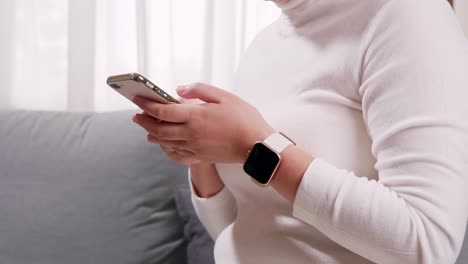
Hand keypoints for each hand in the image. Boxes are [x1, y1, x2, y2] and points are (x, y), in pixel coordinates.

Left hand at [132, 83, 274, 164]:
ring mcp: (194, 147)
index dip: (146, 105)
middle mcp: (190, 134)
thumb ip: (199, 90)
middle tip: (136, 116)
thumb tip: (178, 91)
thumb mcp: (224, 96)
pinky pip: (177, 154)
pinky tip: (165, 146)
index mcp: (195, 116)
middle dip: (144, 121)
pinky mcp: (200, 156)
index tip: (137, 100)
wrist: (257, 145)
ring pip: (165, 142)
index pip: (162, 111)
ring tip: (146, 130)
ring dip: (152, 135)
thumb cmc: (244, 118)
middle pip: (158, 129)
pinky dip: (166, 149)